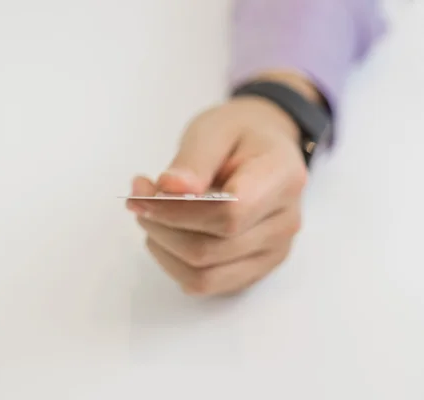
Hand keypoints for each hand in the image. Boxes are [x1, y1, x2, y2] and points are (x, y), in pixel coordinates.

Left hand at [126, 95, 307, 295]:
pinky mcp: (255, 269)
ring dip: (164, 248)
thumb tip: (169, 190)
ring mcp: (273, 252)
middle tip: (139, 198)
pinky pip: (206, 284)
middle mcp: (285, 223)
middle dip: (162, 227)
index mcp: (282, 180)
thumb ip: (193, 161)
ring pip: (204, 275)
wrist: (265, 149)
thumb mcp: (213, 130)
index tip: (142, 195)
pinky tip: (167, 234)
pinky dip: (174, 263)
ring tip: (151, 215)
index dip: (178, 212)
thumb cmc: (239, 135)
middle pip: (212, 249)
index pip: (229, 215)